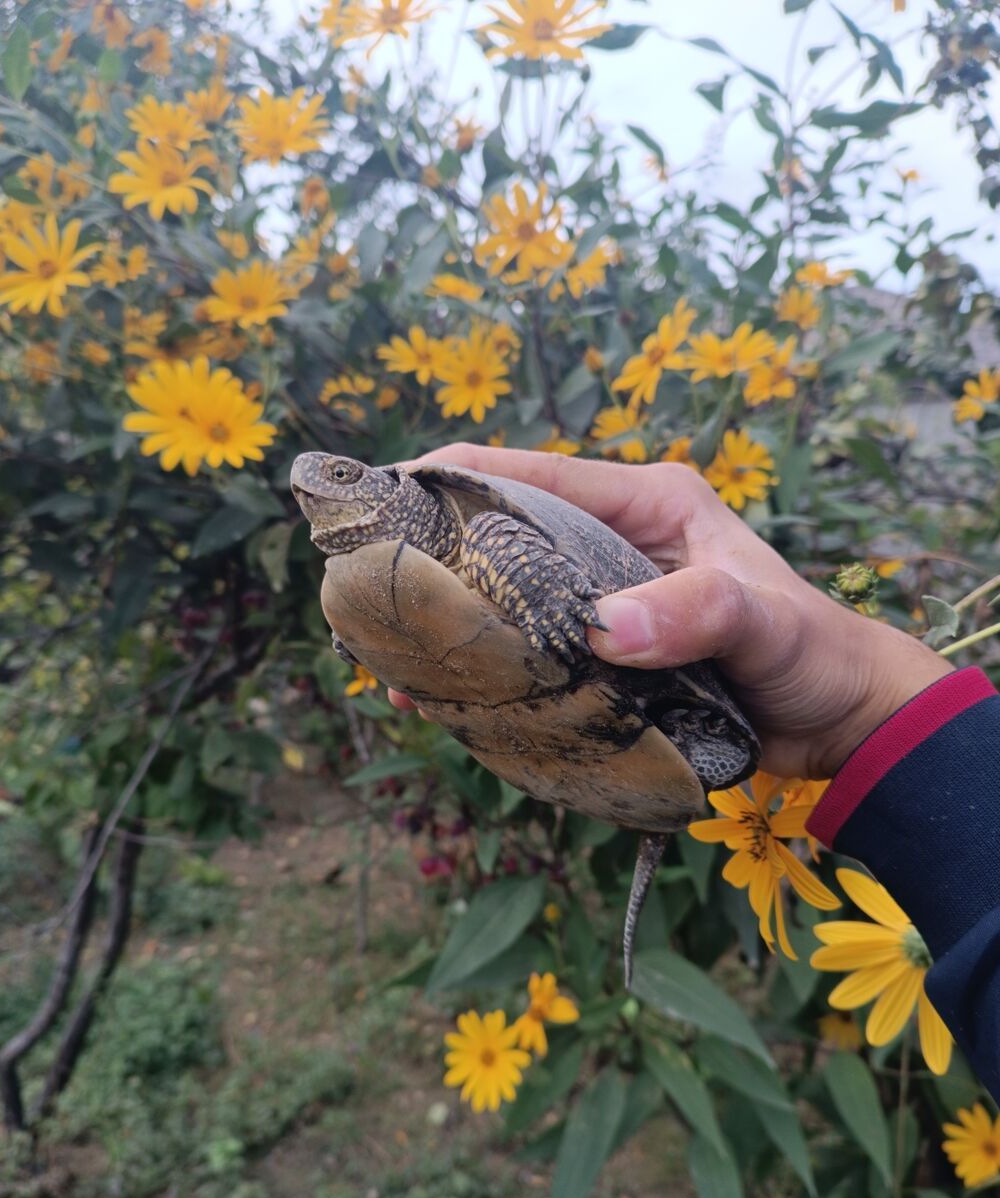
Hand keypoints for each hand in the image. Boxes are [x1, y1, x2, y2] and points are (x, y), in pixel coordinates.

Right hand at [387, 444, 952, 778]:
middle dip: (435, 553)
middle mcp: (611, 543)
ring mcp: (600, 602)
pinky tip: (439, 695)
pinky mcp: (597, 657)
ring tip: (385, 647)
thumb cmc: (810, 649)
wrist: (836, 718)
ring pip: (502, 597)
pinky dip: (484, 670)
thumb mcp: (761, 620)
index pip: (531, 474)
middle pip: (501, 533)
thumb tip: (605, 630)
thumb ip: (694, 613)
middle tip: (367, 582)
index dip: (455, 479)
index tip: (386, 495)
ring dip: (450, 619)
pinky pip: (524, 653)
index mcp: (644, 502)